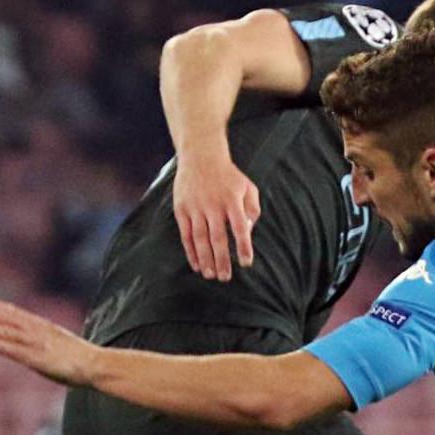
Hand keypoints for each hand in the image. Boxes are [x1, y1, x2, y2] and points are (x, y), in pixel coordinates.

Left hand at [0, 295, 101, 385]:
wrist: (97, 365)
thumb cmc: (80, 359)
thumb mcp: (59, 345)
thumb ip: (42, 342)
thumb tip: (31, 344)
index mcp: (43, 327)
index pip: (14, 313)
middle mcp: (38, 331)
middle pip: (7, 318)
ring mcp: (37, 344)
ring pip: (8, 331)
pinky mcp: (38, 359)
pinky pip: (15, 350)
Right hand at [171, 155, 261, 282]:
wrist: (201, 156)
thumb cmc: (229, 176)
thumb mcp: (248, 187)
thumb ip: (252, 209)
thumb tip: (247, 232)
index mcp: (232, 200)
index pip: (239, 227)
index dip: (243, 246)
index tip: (246, 263)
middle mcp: (213, 205)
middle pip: (218, 237)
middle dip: (222, 259)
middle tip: (225, 277)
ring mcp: (196, 207)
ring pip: (200, 238)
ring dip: (205, 258)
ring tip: (211, 274)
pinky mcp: (182, 209)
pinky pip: (186, 234)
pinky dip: (190, 251)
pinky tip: (196, 264)